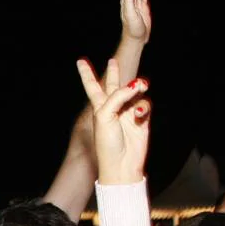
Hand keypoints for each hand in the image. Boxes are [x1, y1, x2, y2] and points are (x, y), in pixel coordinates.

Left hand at [76, 58, 148, 184]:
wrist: (122, 164)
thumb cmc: (107, 143)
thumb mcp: (105, 115)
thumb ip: (118, 96)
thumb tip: (136, 85)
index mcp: (99, 107)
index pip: (92, 86)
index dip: (86, 74)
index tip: (80, 61)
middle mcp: (113, 108)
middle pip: (113, 85)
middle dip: (114, 73)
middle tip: (113, 61)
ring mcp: (128, 113)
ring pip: (134, 93)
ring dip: (137, 88)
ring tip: (140, 87)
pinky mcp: (141, 119)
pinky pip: (144, 105)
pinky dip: (143, 106)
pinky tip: (139, 112)